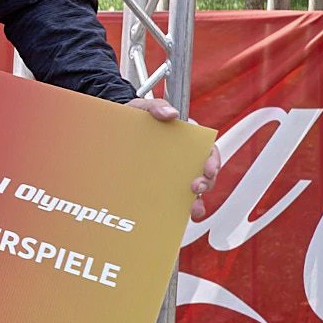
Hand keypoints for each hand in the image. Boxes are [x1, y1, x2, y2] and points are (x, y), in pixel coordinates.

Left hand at [126, 96, 223, 217]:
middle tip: (197, 187)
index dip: (212, 160)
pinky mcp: (158, 184)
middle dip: (207, 182)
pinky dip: (178, 209)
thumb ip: (156, 106)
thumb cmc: (132, 117)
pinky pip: (171, 199)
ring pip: (192, 190)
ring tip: (192, 208)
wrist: (110, 129)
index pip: (207, 150)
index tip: (209, 169)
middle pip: (204, 173)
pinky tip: (178, 216)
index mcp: (184, 139)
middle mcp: (182, 158)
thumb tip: (171, 114)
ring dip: (197, 200)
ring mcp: (171, 172)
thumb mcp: (141, 107)